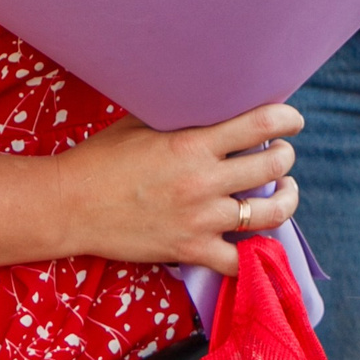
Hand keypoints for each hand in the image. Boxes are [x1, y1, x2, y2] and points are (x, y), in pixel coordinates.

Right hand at [53, 104, 303, 275]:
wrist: (66, 206)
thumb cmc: (100, 160)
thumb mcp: (141, 124)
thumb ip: (182, 116)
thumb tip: (212, 99)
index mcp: (192, 145)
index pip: (260, 126)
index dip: (287, 121)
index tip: (293, 121)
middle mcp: (203, 182)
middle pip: (273, 167)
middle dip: (285, 157)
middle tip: (281, 154)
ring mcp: (200, 220)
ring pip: (270, 213)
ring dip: (287, 199)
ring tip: (284, 191)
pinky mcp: (190, 250)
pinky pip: (240, 261)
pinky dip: (257, 254)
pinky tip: (260, 240)